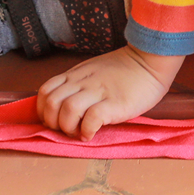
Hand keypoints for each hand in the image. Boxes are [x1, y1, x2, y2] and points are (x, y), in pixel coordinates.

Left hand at [37, 45, 182, 140]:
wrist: (150, 60)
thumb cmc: (124, 69)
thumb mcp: (93, 70)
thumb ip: (78, 83)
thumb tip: (64, 104)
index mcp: (76, 75)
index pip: (45, 91)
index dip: (43, 110)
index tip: (53, 121)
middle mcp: (83, 82)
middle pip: (51, 103)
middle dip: (52, 123)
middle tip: (66, 129)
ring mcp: (99, 91)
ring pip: (67, 110)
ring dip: (68, 128)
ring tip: (79, 132)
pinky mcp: (115, 103)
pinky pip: (92, 119)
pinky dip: (87, 131)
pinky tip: (92, 134)